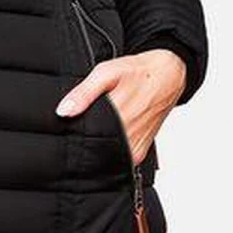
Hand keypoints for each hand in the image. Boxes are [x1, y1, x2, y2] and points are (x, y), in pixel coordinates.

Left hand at [54, 48, 186, 166]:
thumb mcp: (106, 73)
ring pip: (107, 156)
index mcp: (119, 116)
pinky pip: (120, 159)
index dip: (74, 135)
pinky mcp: (140, 152)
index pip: (86, 138)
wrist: (168, 76)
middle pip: (96, 149)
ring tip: (96, 129)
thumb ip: (83, 93)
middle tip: (81, 128)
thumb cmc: (139, 72)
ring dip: (98, 146)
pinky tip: (108, 136)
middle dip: (85, 141)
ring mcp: (136, 147)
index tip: (66, 130)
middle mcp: (129, 136)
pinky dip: (111, 150)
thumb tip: (63, 111)